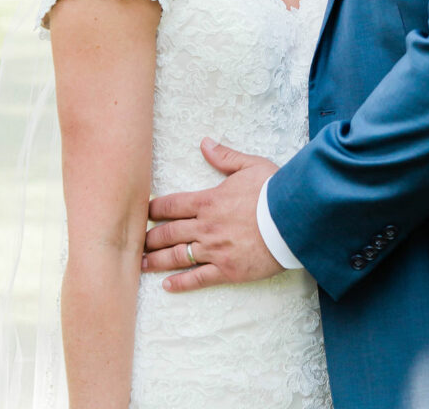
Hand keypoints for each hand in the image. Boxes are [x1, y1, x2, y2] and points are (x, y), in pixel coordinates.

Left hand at [142, 139, 281, 292]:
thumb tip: (205, 143)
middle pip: (168, 233)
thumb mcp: (250, 165)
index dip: (153, 209)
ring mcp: (214, 250)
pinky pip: (197, 278)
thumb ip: (225, 157)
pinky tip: (167, 285)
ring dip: (156, 261)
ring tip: (140, 264)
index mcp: (208, 201)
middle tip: (136, 242)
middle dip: (149, 237)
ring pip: (176, 257)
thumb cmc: (274, 190)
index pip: (171, 205)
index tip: (142, 212)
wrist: (293, 219)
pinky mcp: (227, 270)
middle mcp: (205, 226)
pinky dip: (180, 282)